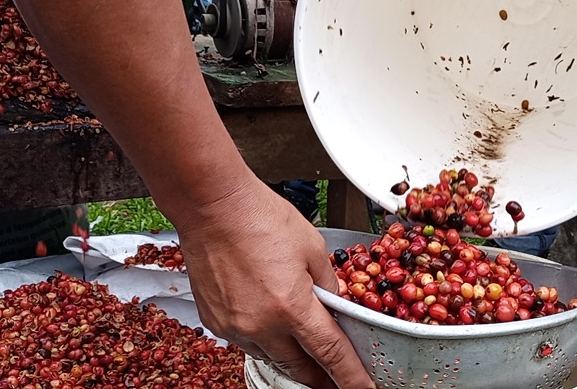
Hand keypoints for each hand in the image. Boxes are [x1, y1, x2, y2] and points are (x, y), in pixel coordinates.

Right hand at [177, 177, 373, 388]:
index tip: (363, 388)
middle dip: (321, 377)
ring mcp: (235, 327)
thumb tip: (336, 303)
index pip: (330, 354)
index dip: (350, 377)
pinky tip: (270, 322)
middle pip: (300, 367)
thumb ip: (328, 283)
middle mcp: (260, 324)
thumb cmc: (259, 217)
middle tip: (335, 376)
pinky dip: (264, 339)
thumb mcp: (312, 246)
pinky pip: (247, 342)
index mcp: (291, 306)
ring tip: (304, 347)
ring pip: (272, 357)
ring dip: (291, 357)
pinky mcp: (216, 322)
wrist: (212, 206)